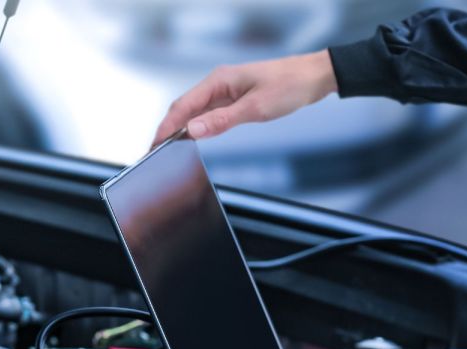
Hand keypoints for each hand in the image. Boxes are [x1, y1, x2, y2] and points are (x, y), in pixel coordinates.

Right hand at [151, 49, 337, 146]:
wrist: (312, 77)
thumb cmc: (289, 86)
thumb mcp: (255, 108)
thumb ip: (221, 120)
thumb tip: (193, 130)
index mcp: (218, 81)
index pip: (183, 105)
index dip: (166, 126)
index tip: (155, 145)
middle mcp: (218, 84)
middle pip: (184, 107)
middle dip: (168, 129)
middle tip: (156, 151)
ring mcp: (226, 91)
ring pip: (195, 111)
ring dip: (182, 128)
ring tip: (169, 148)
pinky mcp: (234, 98)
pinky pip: (209, 112)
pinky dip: (198, 125)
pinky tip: (194, 137)